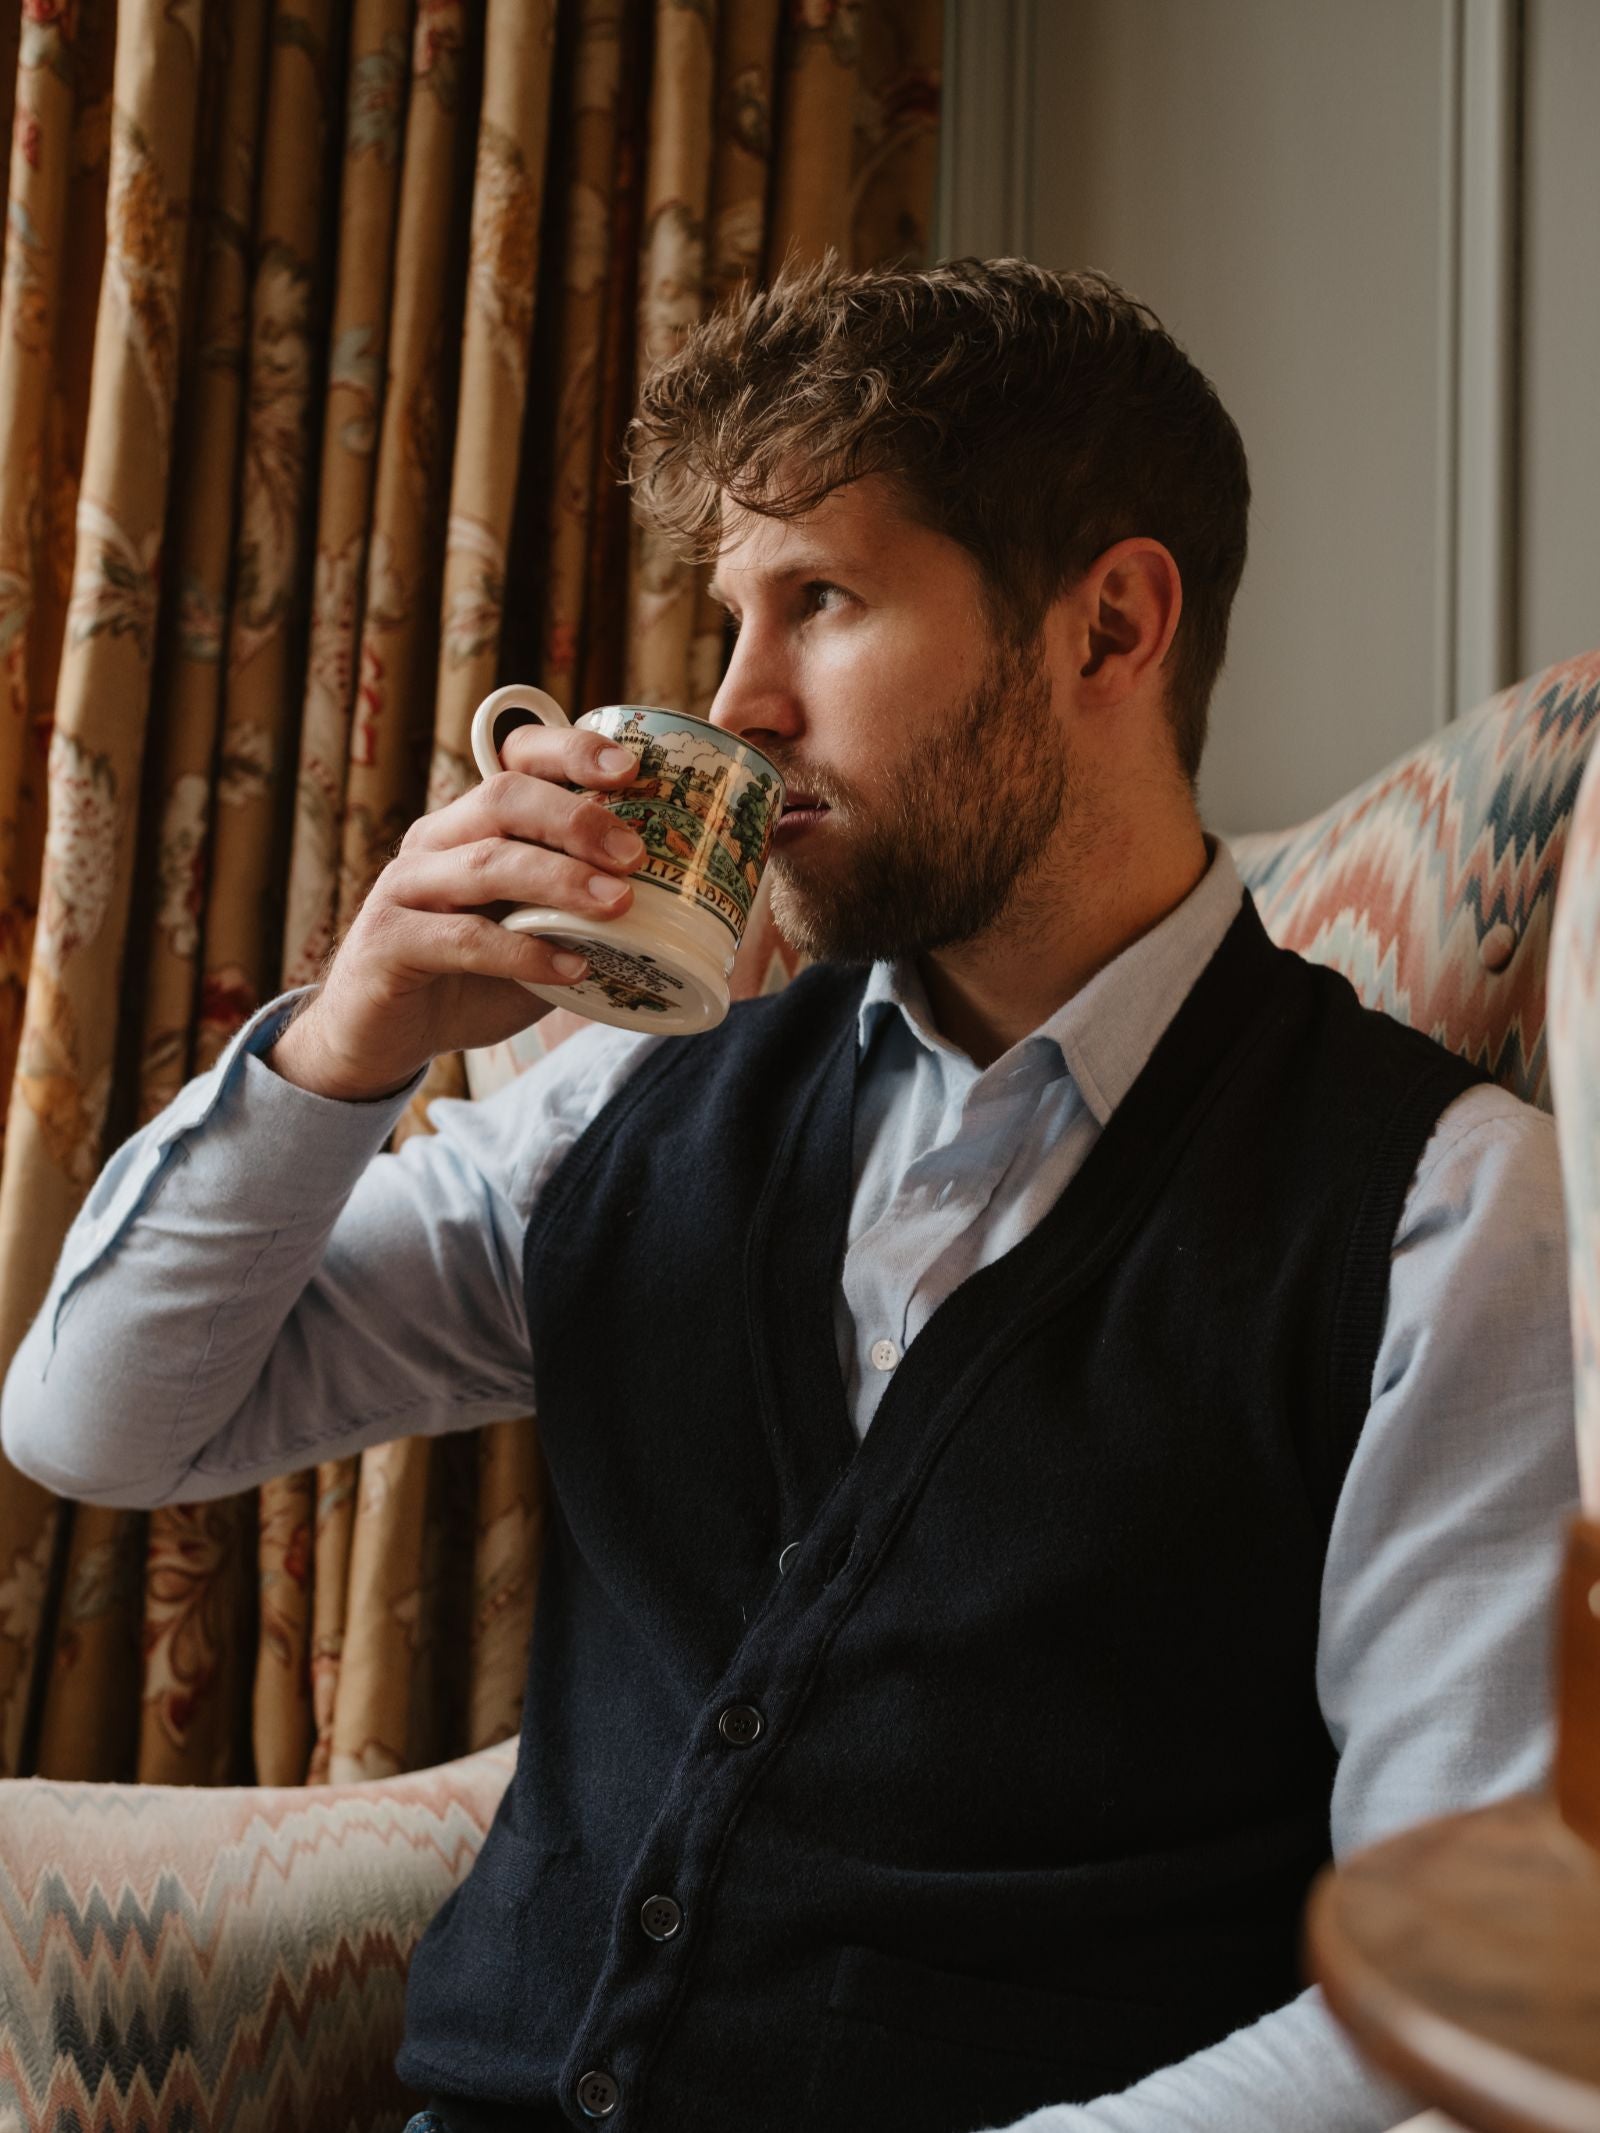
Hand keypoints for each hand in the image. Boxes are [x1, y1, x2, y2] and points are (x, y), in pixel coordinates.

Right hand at [268, 722, 641, 1100]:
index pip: (516, 759)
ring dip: (560, 880)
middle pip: (504, 797)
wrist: (382, 1037)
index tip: (631, 772)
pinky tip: (573, 967)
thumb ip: (583, 912)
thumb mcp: (535, 933)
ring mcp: (406, 887)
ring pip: (486, 861)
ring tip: (618, 904)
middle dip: (577, 819)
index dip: (571, 752)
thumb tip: (679, 905)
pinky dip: (524, 952)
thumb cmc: (470, 979)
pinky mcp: (388, 941)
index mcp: (472, 824)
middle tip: (636, 854)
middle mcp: (435, 841)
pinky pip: (463, 938)